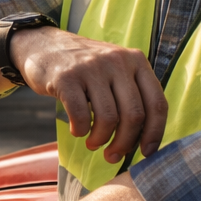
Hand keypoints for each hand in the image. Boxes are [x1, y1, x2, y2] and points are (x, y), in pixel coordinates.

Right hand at [14, 26, 166, 163]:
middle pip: (133, 115)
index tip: (146, 153)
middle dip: (124, 144)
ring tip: (93, 143)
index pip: (157, 103)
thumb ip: (132, 94)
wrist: (44, 45)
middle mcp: (117, 61)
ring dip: (101, 140)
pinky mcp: (66, 77)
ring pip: (109, 119)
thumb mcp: (115, 69)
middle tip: (112, 155)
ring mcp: (91, 67)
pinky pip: (81, 116)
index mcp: (136, 60)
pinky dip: (81, 131)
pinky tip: (77, 130)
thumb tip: (144, 139)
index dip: (154, 133)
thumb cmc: (84, 67)